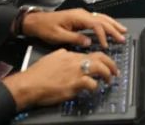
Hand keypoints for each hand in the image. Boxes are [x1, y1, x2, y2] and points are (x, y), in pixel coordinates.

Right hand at [3, 49, 117, 109]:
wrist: (29, 84)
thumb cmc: (38, 73)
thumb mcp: (52, 57)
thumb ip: (64, 55)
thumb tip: (70, 54)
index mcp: (71, 55)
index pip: (93, 53)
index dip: (103, 58)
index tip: (107, 63)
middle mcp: (76, 62)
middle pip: (100, 58)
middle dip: (111, 64)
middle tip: (115, 71)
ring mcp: (76, 73)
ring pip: (99, 69)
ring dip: (107, 75)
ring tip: (108, 81)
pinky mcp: (74, 85)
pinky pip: (91, 84)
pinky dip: (95, 87)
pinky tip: (93, 89)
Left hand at [22, 8, 127, 48]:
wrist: (37, 21)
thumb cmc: (46, 28)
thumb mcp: (58, 36)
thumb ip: (74, 39)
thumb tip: (89, 42)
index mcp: (77, 17)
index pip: (96, 25)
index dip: (103, 35)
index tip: (107, 46)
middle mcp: (82, 14)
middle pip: (102, 20)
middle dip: (113, 28)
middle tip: (122, 38)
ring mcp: (82, 15)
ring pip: (101, 18)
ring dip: (112, 24)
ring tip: (122, 31)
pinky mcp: (80, 18)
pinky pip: (97, 19)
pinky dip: (106, 23)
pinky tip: (110, 27)